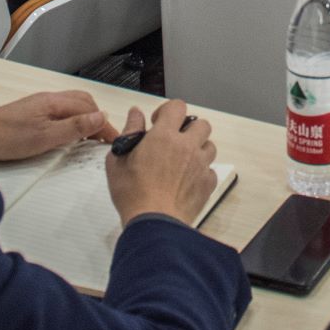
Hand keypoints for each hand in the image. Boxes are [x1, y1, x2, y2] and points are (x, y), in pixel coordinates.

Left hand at [0, 91, 118, 161]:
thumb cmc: (8, 138)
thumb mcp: (46, 137)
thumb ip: (74, 127)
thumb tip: (100, 117)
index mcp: (55, 102)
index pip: (89, 108)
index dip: (104, 124)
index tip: (114, 140)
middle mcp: (49, 99)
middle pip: (82, 102)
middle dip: (97, 118)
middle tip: (104, 139)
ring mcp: (39, 105)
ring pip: (71, 106)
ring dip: (85, 119)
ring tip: (90, 138)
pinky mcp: (31, 114)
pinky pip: (60, 112)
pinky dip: (72, 121)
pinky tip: (68, 136)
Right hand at [105, 100, 219, 225]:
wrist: (154, 223)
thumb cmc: (133, 194)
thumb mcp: (118, 160)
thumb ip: (129, 132)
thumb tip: (135, 114)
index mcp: (164, 136)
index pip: (177, 107)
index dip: (168, 111)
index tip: (158, 123)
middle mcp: (187, 147)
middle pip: (201, 124)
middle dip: (189, 129)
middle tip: (174, 141)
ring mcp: (200, 165)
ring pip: (210, 146)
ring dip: (198, 149)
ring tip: (182, 161)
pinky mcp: (207, 184)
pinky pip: (211, 170)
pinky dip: (202, 172)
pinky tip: (187, 181)